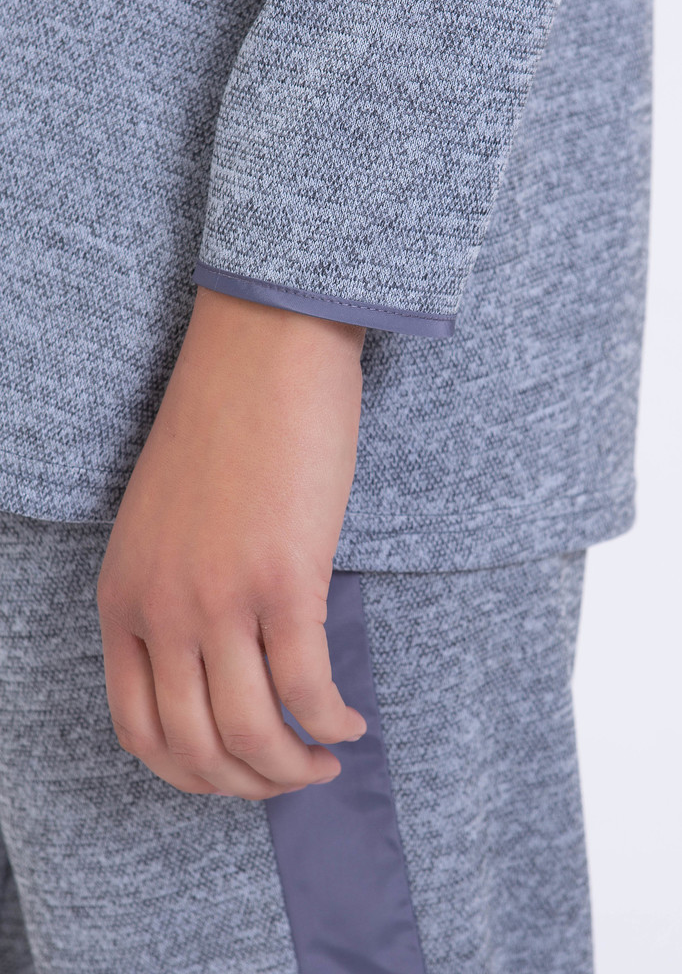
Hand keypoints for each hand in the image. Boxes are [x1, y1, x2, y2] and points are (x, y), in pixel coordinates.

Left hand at [96, 286, 367, 799]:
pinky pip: (308, 688)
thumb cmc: (221, 428)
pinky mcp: (284, 579)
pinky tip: (352, 721)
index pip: (139, 730)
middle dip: (249, 784)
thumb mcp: (164, 523)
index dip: (193, 774)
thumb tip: (224, 666)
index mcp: (122, 596)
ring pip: (252, 733)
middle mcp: (161, 609)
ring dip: (294, 768)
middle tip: (293, 774)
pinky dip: (333, 722)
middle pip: (196, 748)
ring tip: (325, 758)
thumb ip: (175, 595)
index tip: (237, 771)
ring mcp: (219, 597)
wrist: (260, 350)